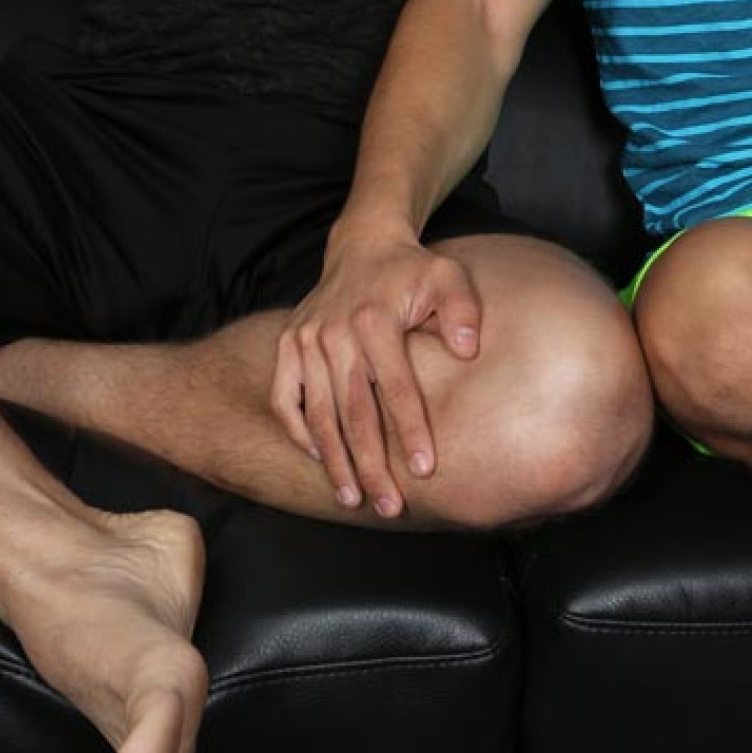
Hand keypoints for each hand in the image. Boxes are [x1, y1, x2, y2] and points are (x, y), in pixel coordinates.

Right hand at [270, 233, 480, 519]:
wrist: (362, 245)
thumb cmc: (412, 270)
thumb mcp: (448, 276)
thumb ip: (462, 311)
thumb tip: (467, 352)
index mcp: (375, 319)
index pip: (396, 387)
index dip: (410, 431)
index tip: (423, 471)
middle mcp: (335, 332)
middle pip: (353, 412)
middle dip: (371, 464)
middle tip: (390, 506)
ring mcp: (306, 339)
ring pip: (318, 413)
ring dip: (335, 461)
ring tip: (353, 498)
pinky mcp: (288, 343)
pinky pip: (284, 398)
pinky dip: (298, 432)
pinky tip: (320, 459)